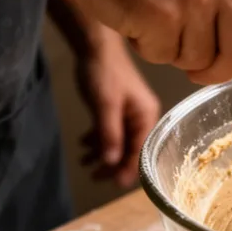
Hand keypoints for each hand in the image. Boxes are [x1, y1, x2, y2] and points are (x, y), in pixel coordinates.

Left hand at [76, 35, 160, 187]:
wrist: (95, 46)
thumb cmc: (104, 73)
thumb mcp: (105, 105)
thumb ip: (109, 133)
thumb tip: (111, 162)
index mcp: (147, 117)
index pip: (141, 149)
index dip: (128, 168)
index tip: (115, 184)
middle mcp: (142, 118)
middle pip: (130, 149)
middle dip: (113, 164)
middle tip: (94, 177)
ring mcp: (130, 115)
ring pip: (119, 142)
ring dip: (102, 154)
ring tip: (84, 163)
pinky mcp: (117, 111)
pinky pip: (110, 132)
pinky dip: (98, 141)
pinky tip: (84, 147)